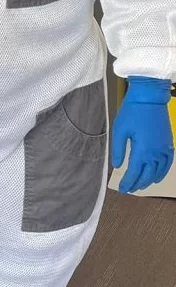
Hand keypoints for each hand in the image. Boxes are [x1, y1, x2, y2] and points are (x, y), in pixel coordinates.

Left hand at [112, 77, 174, 193]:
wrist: (150, 97)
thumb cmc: (132, 111)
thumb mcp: (120, 130)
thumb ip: (119, 150)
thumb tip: (117, 166)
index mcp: (142, 150)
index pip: (134, 173)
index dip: (127, 183)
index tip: (121, 189)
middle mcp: (155, 153)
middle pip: (146, 175)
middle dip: (137, 184)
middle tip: (129, 189)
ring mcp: (164, 149)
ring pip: (158, 172)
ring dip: (149, 181)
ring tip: (140, 186)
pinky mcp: (169, 144)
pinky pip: (168, 163)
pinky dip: (163, 173)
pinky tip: (157, 177)